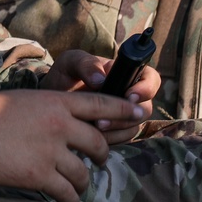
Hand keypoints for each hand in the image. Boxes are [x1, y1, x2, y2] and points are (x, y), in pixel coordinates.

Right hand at [0, 88, 145, 201]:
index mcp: (56, 102)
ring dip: (81, 179)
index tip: (140, 113)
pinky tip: (64, 196)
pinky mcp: (40, 175)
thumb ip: (52, 112)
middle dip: (101, 155)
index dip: (124, 110)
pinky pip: (68, 192)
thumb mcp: (26, 102)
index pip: (101, 105)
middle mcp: (60, 125)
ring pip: (84, 172)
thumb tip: (70, 128)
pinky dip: (69, 196)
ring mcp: (52, 151)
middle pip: (98, 143)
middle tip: (98, 160)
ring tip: (73, 181)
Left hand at [41, 49, 159, 143]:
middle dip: (127, 115)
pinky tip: (93, 136)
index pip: (150, 78)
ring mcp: (124, 114)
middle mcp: (129, 94)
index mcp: (124, 73)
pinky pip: (123, 138)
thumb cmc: (64, 74)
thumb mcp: (71, 62)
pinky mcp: (117, 130)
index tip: (130, 96)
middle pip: (145, 107)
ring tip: (94, 126)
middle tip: (103, 118)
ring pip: (134, 125)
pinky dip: (111, 139)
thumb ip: (85, 64)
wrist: (51, 99)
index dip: (146, 88)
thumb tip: (100, 80)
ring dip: (117, 129)